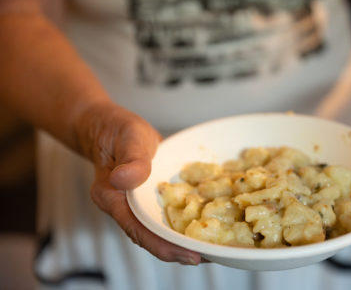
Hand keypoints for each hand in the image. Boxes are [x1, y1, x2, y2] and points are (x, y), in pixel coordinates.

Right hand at [75, 103, 201, 264]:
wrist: (109, 127)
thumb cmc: (116, 130)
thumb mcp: (128, 138)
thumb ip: (130, 159)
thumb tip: (124, 179)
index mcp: (111, 197)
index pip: (139, 230)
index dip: (165, 246)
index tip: (191, 255)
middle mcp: (122, 208)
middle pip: (150, 237)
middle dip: (178, 250)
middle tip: (210, 255)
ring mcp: (134, 206)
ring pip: (157, 230)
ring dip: (181, 240)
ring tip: (210, 248)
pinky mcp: (146, 200)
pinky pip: (162, 216)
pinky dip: (180, 224)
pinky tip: (200, 226)